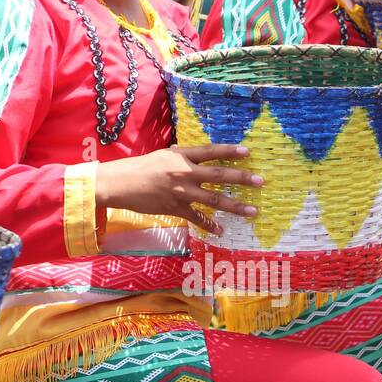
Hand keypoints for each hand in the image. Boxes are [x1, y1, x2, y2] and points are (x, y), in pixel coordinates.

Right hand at [95, 145, 261, 232]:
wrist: (120, 183)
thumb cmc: (139, 167)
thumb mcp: (161, 155)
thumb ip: (179, 155)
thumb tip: (189, 152)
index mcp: (181, 156)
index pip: (210, 151)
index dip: (230, 151)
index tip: (248, 152)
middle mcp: (184, 172)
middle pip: (219, 174)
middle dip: (242, 178)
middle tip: (261, 181)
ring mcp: (182, 192)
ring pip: (214, 198)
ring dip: (236, 206)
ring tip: (253, 211)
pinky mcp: (176, 208)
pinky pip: (197, 218)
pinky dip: (209, 225)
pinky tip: (221, 231)